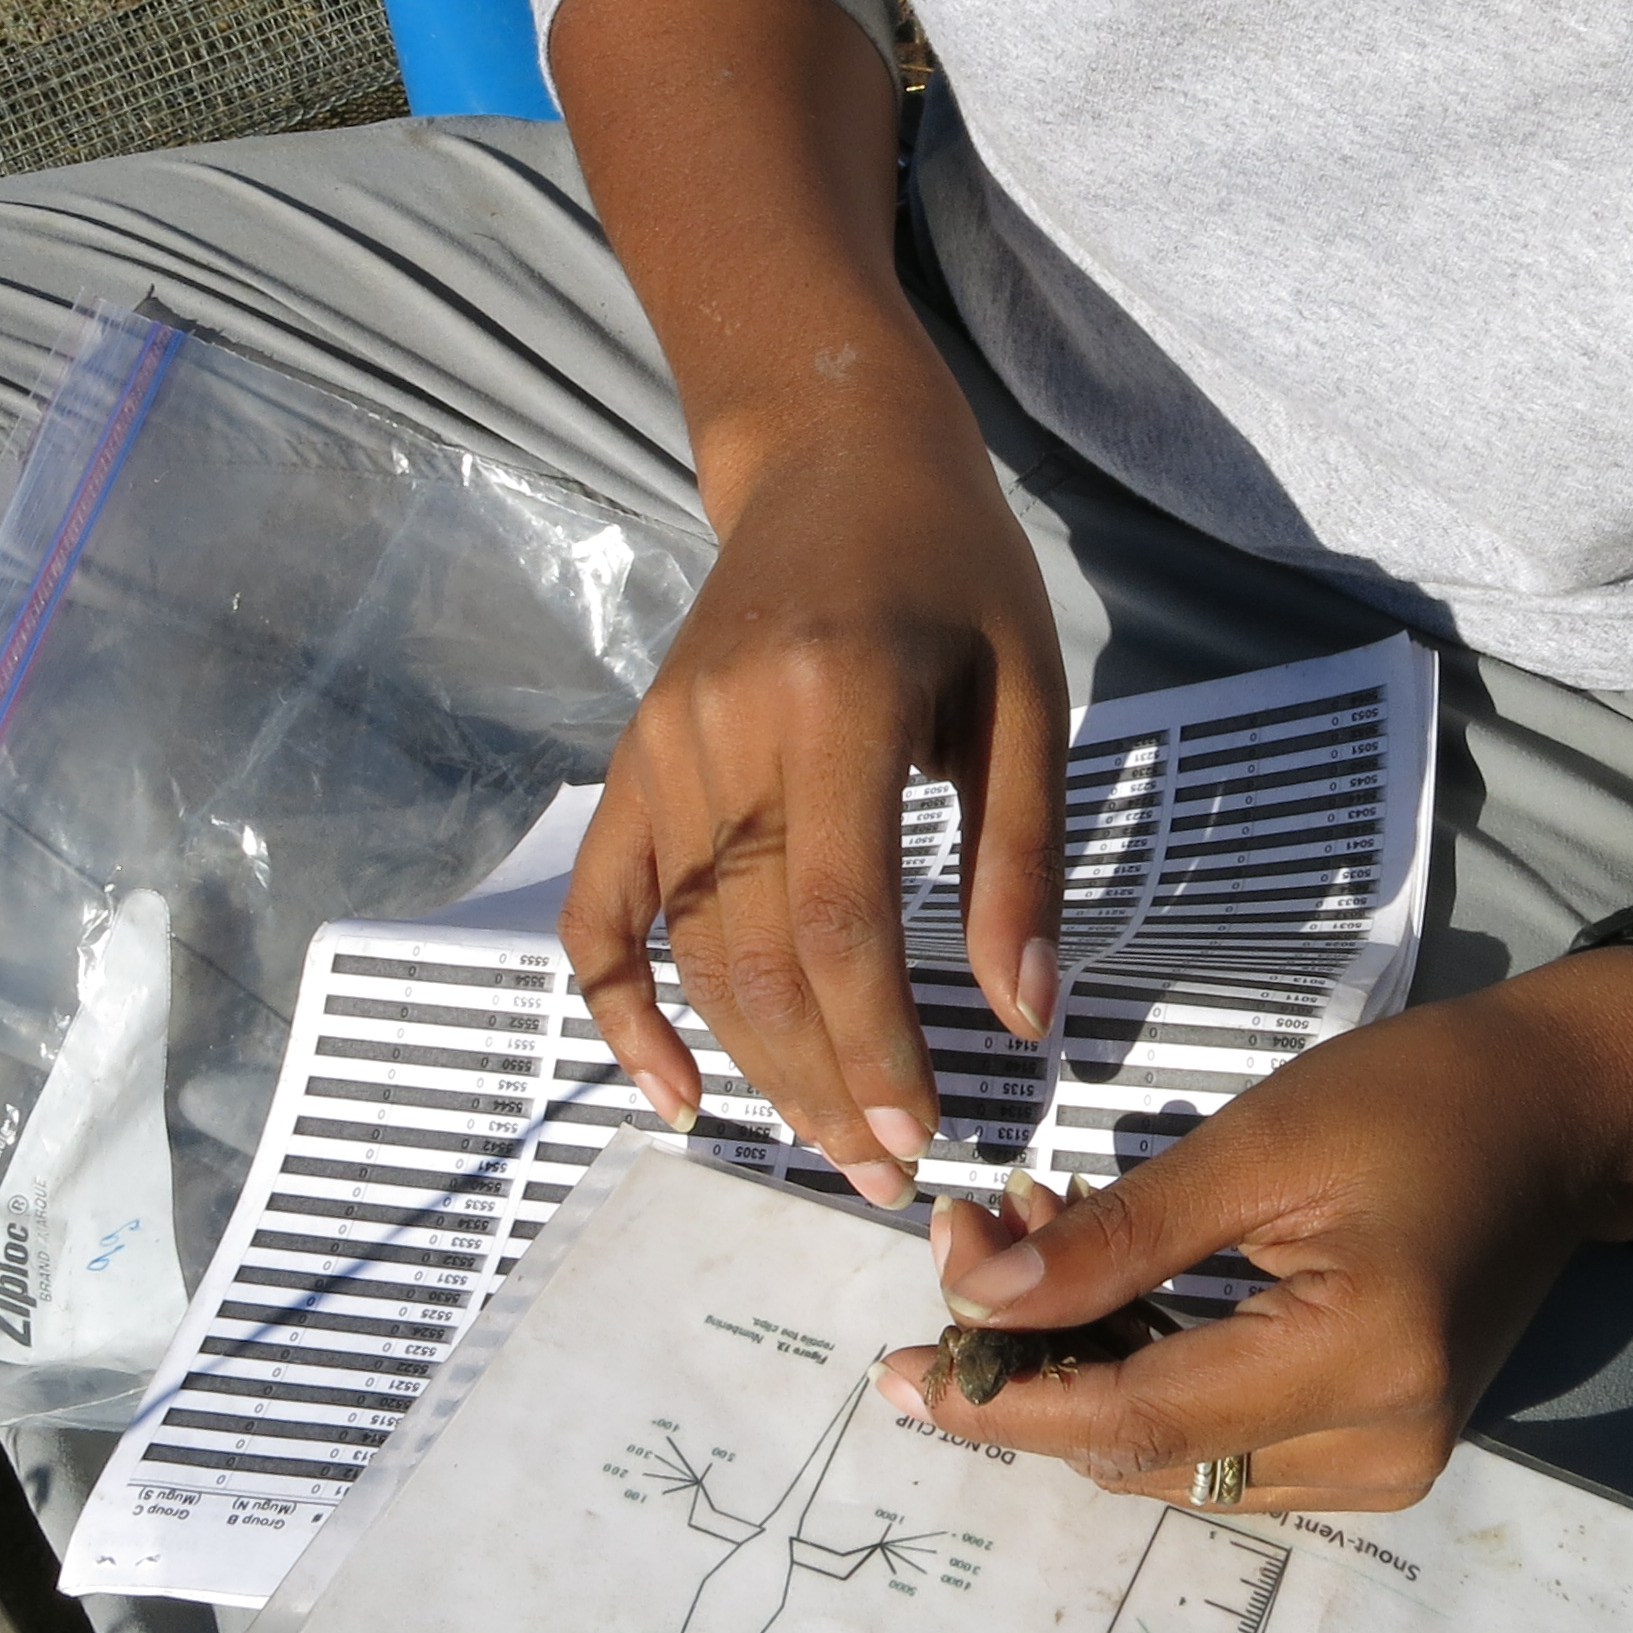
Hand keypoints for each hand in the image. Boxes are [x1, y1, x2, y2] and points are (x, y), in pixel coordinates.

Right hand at [561, 385, 1068, 1206]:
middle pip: (758, 955)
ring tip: (831, 1146)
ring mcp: (665, 746)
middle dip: (823, 1086)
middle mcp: (728, 730)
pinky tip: (676, 1093)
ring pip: (692, 950)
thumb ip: (1021, 859)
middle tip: (889, 1177)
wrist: (836, 455)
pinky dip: (623, 1007)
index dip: (875, 1048)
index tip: (923, 1141)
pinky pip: (604, 908)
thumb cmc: (958, 570)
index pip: (839, 921)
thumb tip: (1026, 1019)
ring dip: (756, 1066)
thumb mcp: (1028, 695)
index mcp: (835, 702)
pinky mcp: (636, 759)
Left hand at [865, 950, 1632, 1509]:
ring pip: (1178, 1464)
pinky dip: (1150, 1384)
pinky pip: (1228, 1449)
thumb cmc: (1419, 1098)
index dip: (1007, 1400)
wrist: (1560, 1115)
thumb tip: (976, 1298)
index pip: (1137, 1419)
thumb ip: (1117, 1238)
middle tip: (965, 1252)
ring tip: (1025, 1252)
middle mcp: (1381, 1447)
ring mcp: (1391, 1464)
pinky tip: (1102, 1295)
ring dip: (1084, 1378)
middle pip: (1148, 1457)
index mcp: (1360, 1362)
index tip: (897, 1364)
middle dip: (1032, 1374)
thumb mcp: (1258, 1145)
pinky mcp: (1385, 1452)